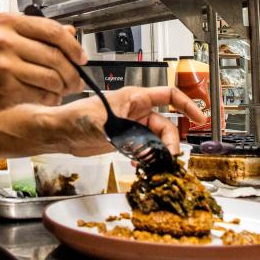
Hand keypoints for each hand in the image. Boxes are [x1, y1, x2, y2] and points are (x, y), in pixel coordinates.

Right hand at [0, 12, 85, 113]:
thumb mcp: (0, 34)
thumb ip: (34, 33)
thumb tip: (69, 33)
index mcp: (7, 22)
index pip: (52, 30)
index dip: (73, 45)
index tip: (81, 57)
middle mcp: (5, 40)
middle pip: (56, 55)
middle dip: (72, 71)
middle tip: (76, 80)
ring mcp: (5, 65)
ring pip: (51, 77)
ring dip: (63, 87)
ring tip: (62, 90)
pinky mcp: (5, 88)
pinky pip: (39, 94)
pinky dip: (49, 98)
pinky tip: (47, 97)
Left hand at [51, 86, 205, 156]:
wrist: (60, 132)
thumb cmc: (74, 117)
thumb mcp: (101, 124)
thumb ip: (123, 135)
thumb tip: (141, 145)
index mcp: (133, 98)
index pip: (169, 95)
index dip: (187, 105)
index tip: (200, 118)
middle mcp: (135, 110)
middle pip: (166, 124)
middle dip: (172, 141)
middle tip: (171, 157)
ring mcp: (131, 125)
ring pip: (157, 138)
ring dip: (160, 152)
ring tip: (157, 163)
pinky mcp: (125, 139)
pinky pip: (146, 148)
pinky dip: (149, 157)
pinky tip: (143, 164)